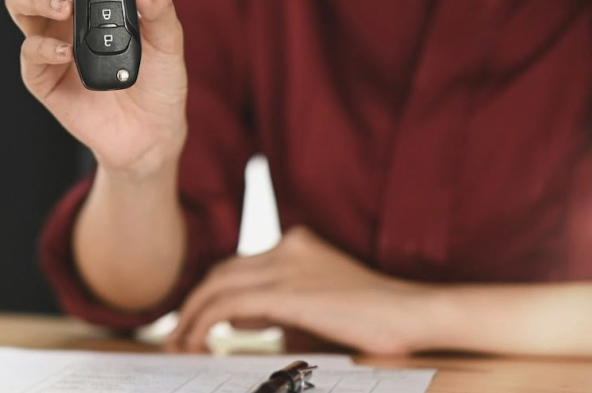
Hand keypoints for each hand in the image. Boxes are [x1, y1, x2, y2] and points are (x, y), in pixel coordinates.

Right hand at [4, 0, 187, 177]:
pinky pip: (29, 53)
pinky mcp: (42, 77)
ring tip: (63, 6)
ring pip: (20, 1)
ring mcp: (51, 42)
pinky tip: (66, 52)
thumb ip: (160, 10)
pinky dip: (44, 47)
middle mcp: (67, 14)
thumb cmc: (159, 86)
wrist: (151, 136)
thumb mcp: (170, 45)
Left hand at [166, 226, 431, 354]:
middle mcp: (287, 247)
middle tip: (176, 337)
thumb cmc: (375, 321)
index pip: (238, 267)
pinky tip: (196, 345)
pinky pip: (227, 305)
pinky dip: (203, 324)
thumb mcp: (317, 308)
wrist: (414, 315)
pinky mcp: (287, 292)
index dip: (209, 295)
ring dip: (191, 318)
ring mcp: (286, 266)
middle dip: (192, 306)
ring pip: (217, 286)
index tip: (192, 322)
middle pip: (221, 273)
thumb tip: (233, 323)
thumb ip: (277, 309)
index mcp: (296, 245)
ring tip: (179, 346)